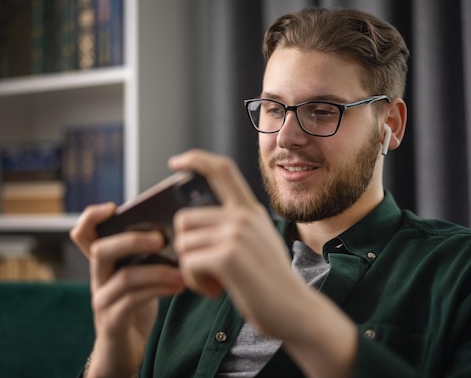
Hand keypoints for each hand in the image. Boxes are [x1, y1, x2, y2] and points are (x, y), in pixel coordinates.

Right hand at [70, 204, 184, 375]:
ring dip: (157, 272)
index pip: (83, 235)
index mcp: (103, 264)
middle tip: (161, 239)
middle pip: (101, 250)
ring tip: (182, 272)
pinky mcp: (112, 321)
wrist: (125, 349)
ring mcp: (102, 301)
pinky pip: (133, 301)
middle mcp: (98, 279)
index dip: (91, 217)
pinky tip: (177, 288)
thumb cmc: (136, 307)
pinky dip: (158, 291)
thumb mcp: (138, 277)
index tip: (113, 207)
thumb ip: (147, 256)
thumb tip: (177, 230)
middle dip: (132, 240)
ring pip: (124, 277)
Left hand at [169, 150, 356, 377]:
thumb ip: (235, 225)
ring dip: (191, 269)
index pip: (221, 168)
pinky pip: (189, 263)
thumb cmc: (272, 282)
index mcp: (250, 209)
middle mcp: (243, 216)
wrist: (295, 311)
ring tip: (215, 282)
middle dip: (186, 248)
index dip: (195, 159)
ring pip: (183, 244)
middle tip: (207, 270)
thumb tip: (194, 223)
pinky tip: (215, 291)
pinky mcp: (228, 257)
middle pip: (185, 219)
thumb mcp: (259, 241)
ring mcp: (236, 234)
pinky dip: (195, 282)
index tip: (175, 163)